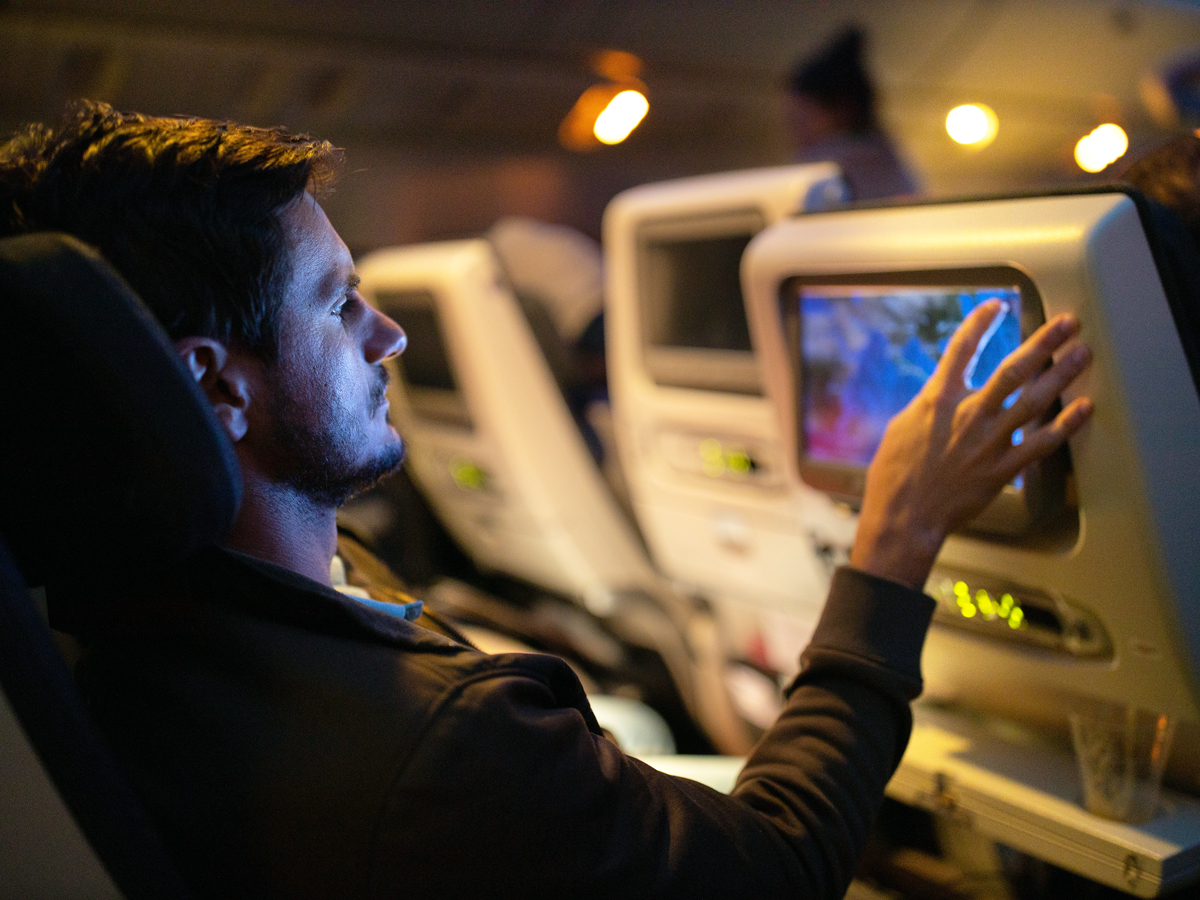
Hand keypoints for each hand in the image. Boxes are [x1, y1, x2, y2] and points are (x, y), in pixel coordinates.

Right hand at [849, 301, 1093, 588]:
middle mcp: (968, 415)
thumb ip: (930, 405)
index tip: (996, 304)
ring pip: (1034, 401)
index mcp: (937, 401)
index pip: (961, 350)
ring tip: (1083, 354)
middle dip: (1044, 343)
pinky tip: (1084, 408)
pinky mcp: (1002, 469)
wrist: (903, 516)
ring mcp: (988, 442)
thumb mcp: (902, 427)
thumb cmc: (894, 474)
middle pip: (1013, 370)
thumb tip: (943, 391)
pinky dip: (1065, 425)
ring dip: (1063, 375)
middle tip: (1068, 323)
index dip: (979, 323)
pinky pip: (1041, 444)